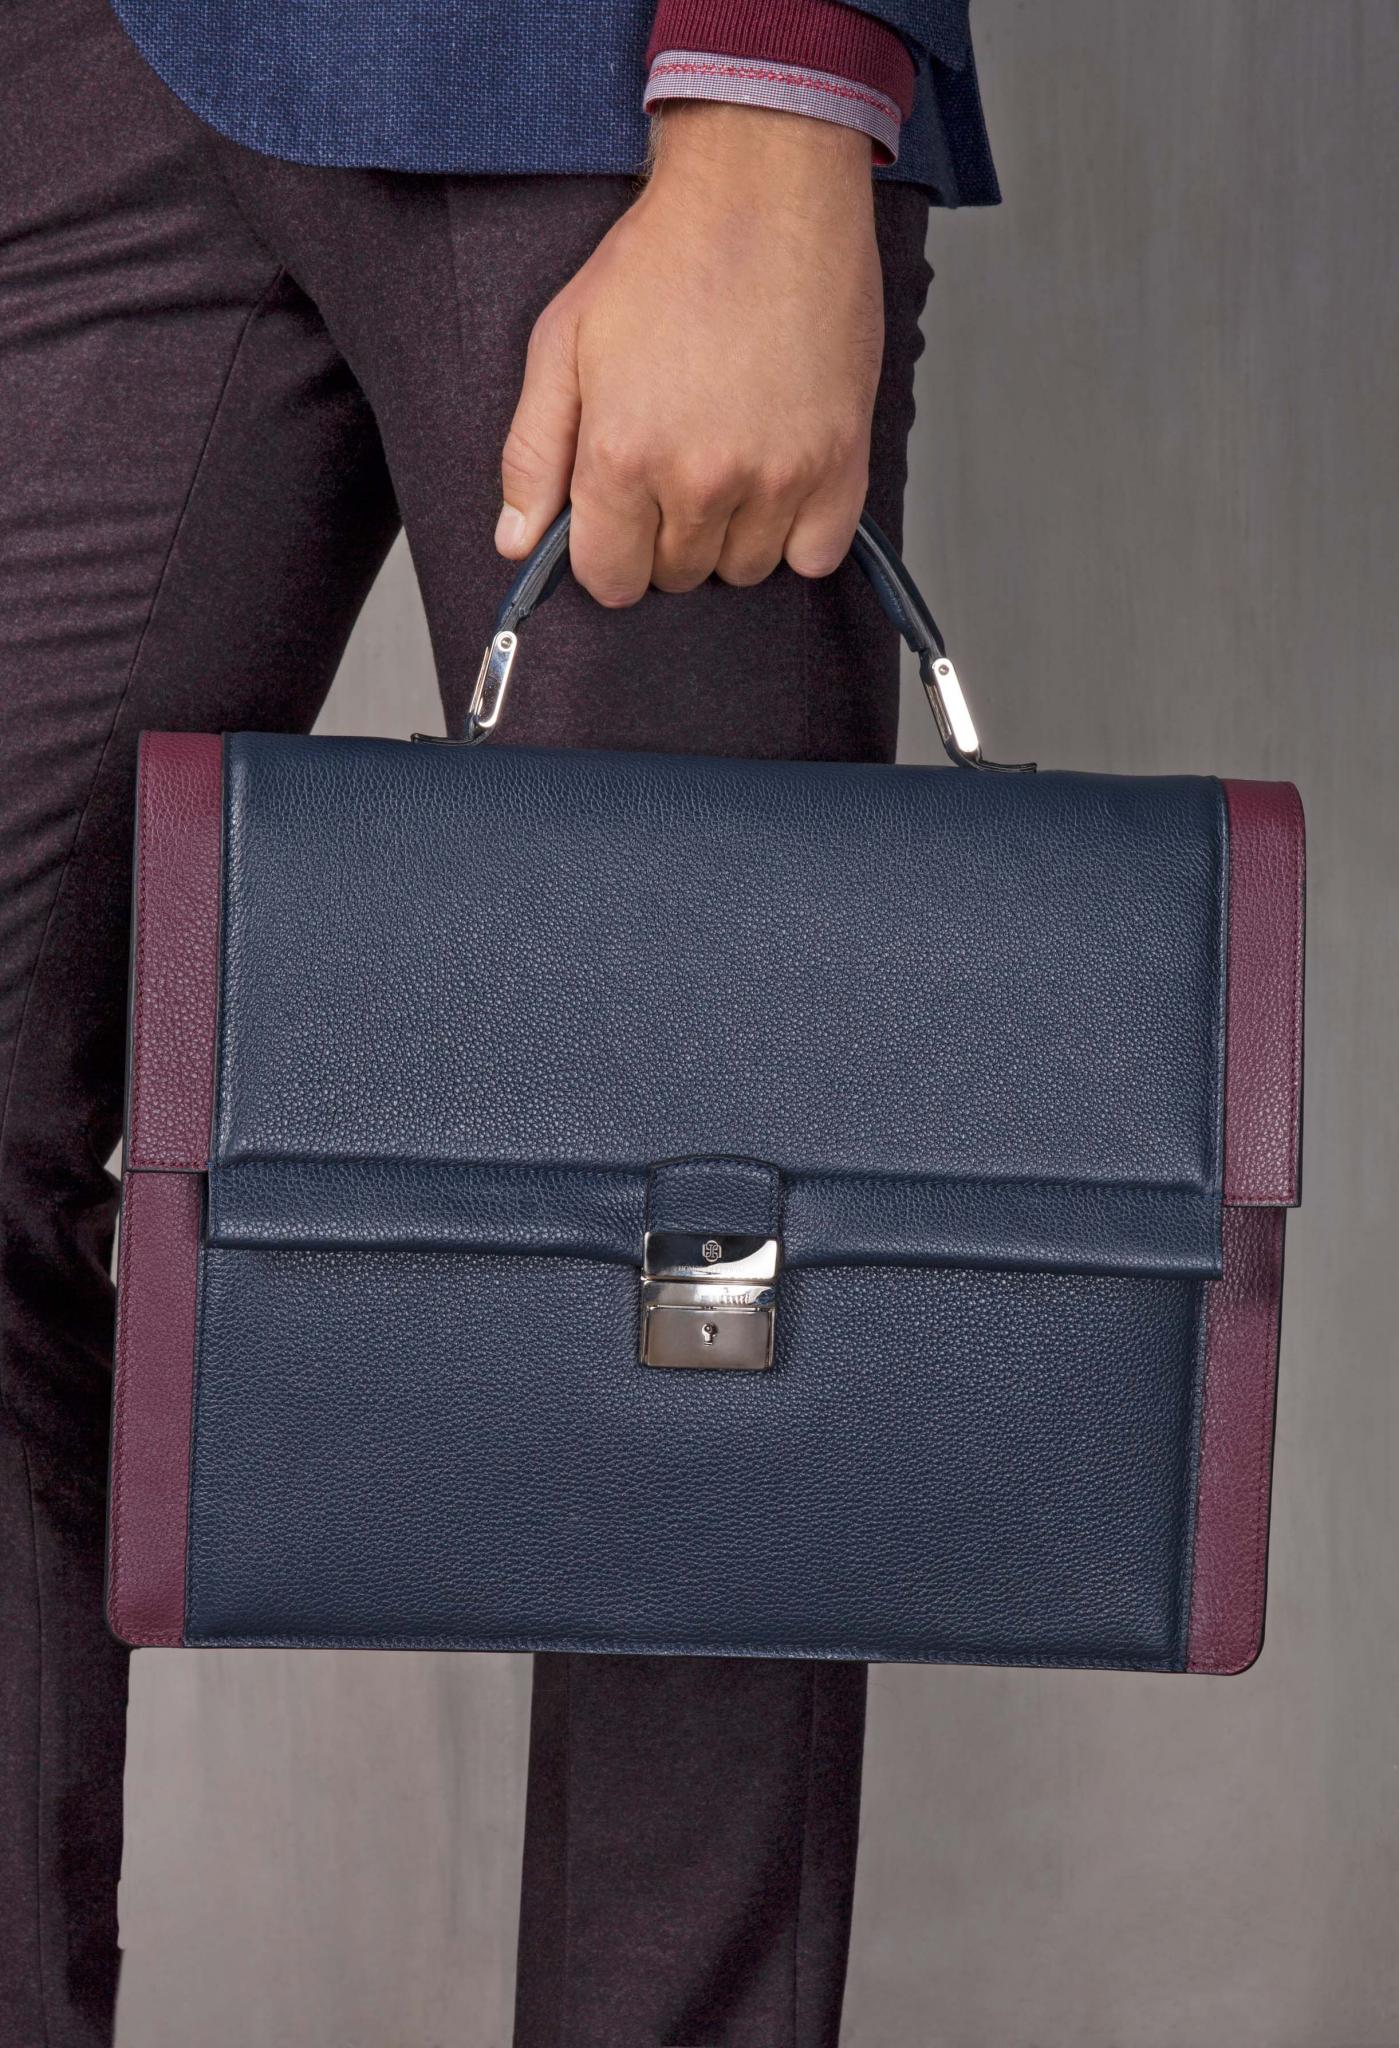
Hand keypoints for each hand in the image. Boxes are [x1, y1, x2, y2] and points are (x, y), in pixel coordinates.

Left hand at [496, 102, 882, 604]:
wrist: (765, 189)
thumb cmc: (664, 256)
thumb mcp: (563, 342)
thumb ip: (533, 453)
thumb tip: (519, 543)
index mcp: (624, 455)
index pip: (611, 581)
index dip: (610, 555)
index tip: (621, 520)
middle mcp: (701, 478)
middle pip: (678, 576)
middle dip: (667, 536)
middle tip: (677, 461)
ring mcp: (777, 477)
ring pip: (745, 569)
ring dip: (732, 534)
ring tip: (730, 457)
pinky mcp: (841, 463)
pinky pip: (815, 556)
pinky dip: (798, 533)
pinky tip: (779, 478)